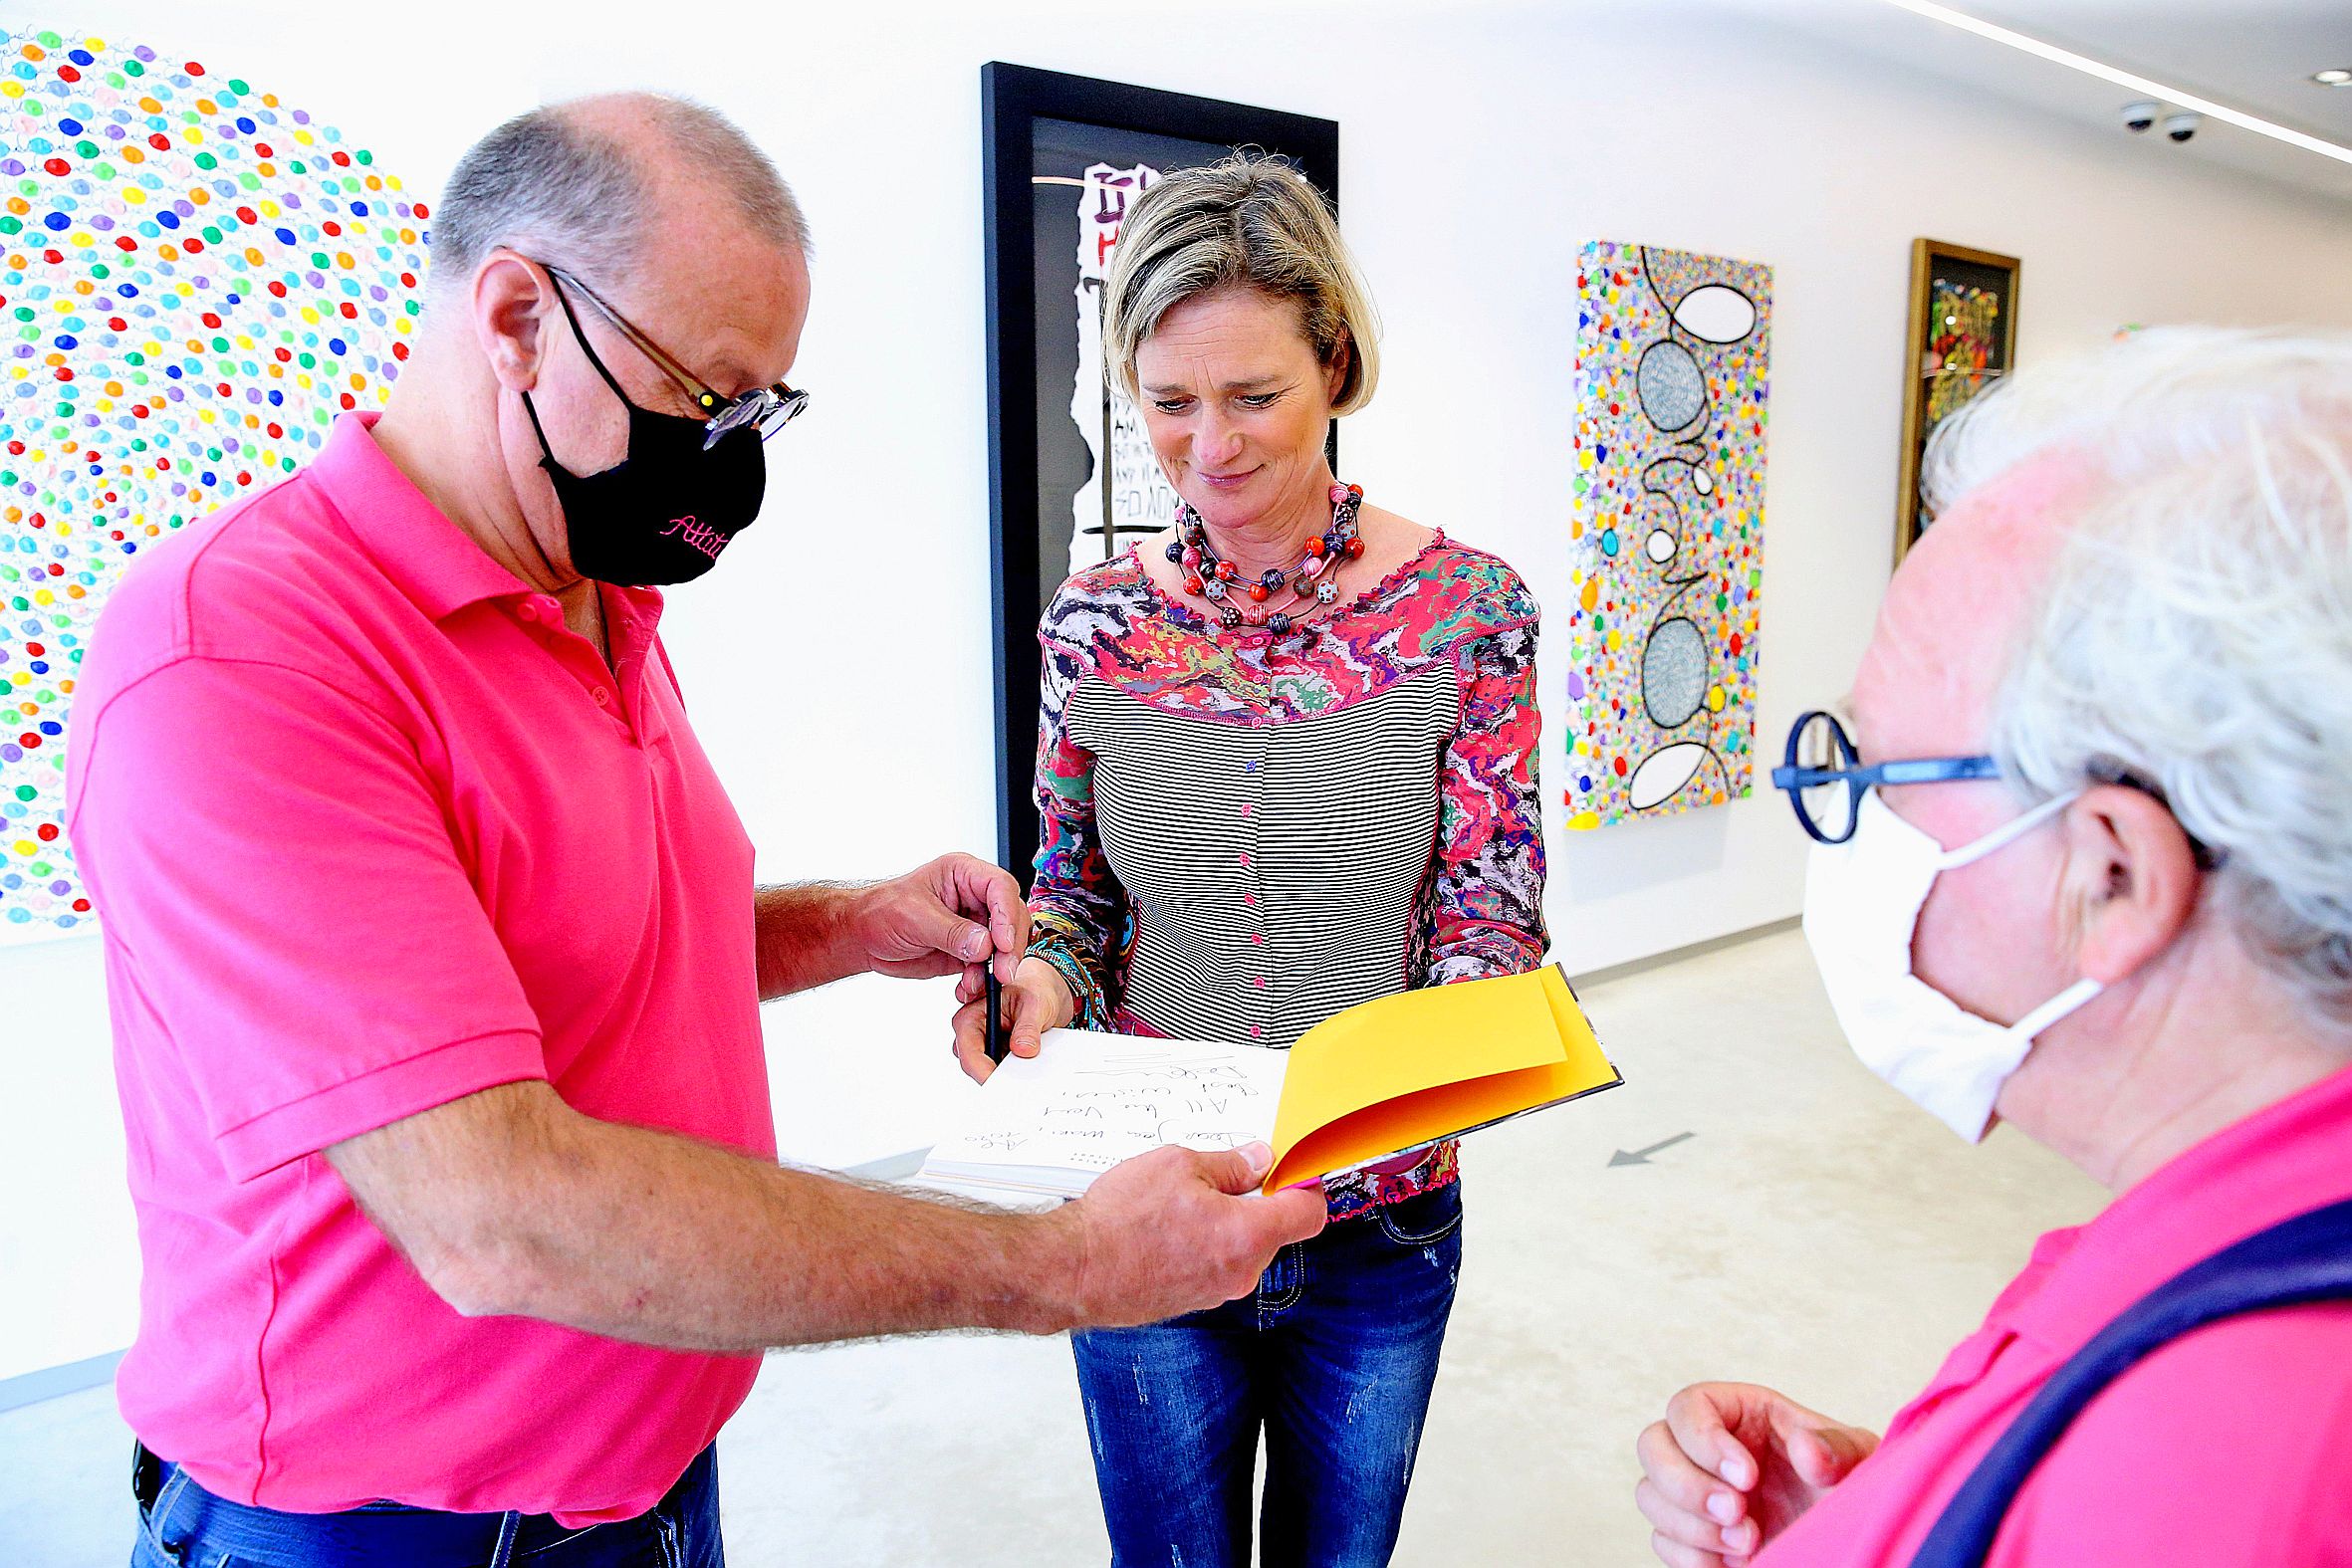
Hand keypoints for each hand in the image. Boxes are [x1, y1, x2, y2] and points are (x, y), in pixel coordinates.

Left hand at [849, 854, 1029, 982]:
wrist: (863, 937)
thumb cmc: (880, 912)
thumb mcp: (914, 917)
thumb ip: (952, 932)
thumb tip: (985, 945)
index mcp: (963, 874)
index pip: (999, 887)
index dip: (1006, 915)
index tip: (1001, 943)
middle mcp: (974, 897)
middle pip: (1011, 917)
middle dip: (1009, 946)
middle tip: (1003, 971)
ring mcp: (974, 924)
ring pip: (1005, 944)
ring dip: (996, 967)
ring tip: (975, 983)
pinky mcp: (969, 949)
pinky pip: (988, 965)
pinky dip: (982, 980)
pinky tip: (967, 987)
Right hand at [950, 958, 1073, 1081]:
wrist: (1041, 991)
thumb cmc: (1031, 989)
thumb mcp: (1035, 1004)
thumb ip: (1028, 1027)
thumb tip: (1023, 1049)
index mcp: (972, 1015)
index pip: (968, 1051)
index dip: (983, 1070)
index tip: (1001, 1082)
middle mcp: (972, 1032)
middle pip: (974, 1066)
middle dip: (996, 1074)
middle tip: (1020, 1079)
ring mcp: (981, 1046)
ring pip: (986, 1071)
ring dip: (1006, 1072)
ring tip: (1027, 1063)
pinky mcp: (993, 1055)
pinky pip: (998, 1071)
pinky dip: (1013, 1071)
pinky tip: (1027, 1063)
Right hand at [1055, 1141, 1326, 1327]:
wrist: (1074, 1270)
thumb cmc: (1120, 1221)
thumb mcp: (1179, 1165)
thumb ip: (1230, 1164)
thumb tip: (1257, 1161)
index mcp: (1248, 1235)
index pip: (1310, 1214)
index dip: (1305, 1186)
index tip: (1291, 1171)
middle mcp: (1240, 1272)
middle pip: (1274, 1230)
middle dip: (1256, 1202)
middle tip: (1219, 1177)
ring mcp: (1217, 1292)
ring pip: (1241, 1248)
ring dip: (1224, 1224)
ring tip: (1180, 1204)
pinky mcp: (1193, 1302)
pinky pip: (1215, 1266)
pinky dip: (1202, 1245)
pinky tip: (1167, 1229)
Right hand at [1635, 1382, 1878, 1566]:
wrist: (1846, 1534)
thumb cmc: (1846, 1486)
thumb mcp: (1854, 1459)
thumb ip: (1836, 1448)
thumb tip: (1806, 1449)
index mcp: (1738, 1413)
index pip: (1688, 1406)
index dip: (1705, 1440)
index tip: (1748, 1478)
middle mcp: (1706, 1448)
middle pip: (1652, 1446)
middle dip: (1688, 1486)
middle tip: (1738, 1514)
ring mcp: (1694, 1491)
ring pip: (1650, 1495)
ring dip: (1692, 1526)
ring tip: (1747, 1543)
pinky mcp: (1693, 1535)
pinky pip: (1663, 1541)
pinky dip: (1692, 1556)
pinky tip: (1733, 1562)